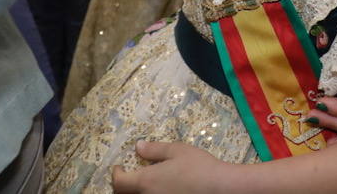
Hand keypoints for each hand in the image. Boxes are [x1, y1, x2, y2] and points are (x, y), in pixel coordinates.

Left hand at [112, 141, 235, 193]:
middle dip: (124, 185)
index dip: (116, 174)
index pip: (119, 182)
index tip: (118, 167)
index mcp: (146, 181)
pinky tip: (161, 189)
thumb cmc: (198, 166)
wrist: (221, 188)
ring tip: (146, 182)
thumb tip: (138, 147)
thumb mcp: (177, 151)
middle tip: (129, 175)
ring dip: (138, 191)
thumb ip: (155, 149)